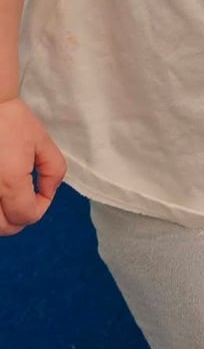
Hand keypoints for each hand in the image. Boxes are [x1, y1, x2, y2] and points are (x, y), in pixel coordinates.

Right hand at [0, 96, 66, 235]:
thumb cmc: (12, 121)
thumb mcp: (42, 142)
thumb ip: (54, 170)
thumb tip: (48, 192)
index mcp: (9, 182)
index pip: (26, 216)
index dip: (41, 207)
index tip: (43, 192)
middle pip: (5, 228)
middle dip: (21, 218)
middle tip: (27, 200)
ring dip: (3, 217)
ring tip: (10, 198)